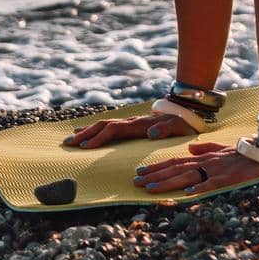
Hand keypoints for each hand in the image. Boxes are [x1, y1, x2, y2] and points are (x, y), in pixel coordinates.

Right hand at [63, 112, 196, 148]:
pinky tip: (86, 133)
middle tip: (68, 143)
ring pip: (104, 125)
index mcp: (140, 124)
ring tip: (71, 138)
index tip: (84, 146)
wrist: (190, 113)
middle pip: (104, 125)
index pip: (114, 130)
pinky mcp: (132, 125)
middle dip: (85, 134)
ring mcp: (131, 122)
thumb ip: (167, 129)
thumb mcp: (180, 128)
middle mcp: (133, 121)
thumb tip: (151, 133)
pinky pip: (110, 127)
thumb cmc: (185, 125)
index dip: (99, 137)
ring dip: (87, 131)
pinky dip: (96, 130)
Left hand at [133, 141, 258, 193]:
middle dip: (155, 176)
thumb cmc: (245, 154)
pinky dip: (200, 188)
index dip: (157, 168)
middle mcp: (206, 163)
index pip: (176, 162)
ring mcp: (217, 170)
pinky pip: (212, 183)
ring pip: (187, 176)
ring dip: (167, 182)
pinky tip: (187, 193)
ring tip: (150, 189)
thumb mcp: (223, 149)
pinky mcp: (229, 178)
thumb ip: (206, 148)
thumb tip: (189, 151)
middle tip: (135, 182)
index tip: (140, 172)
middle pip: (176, 169)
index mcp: (204, 158)